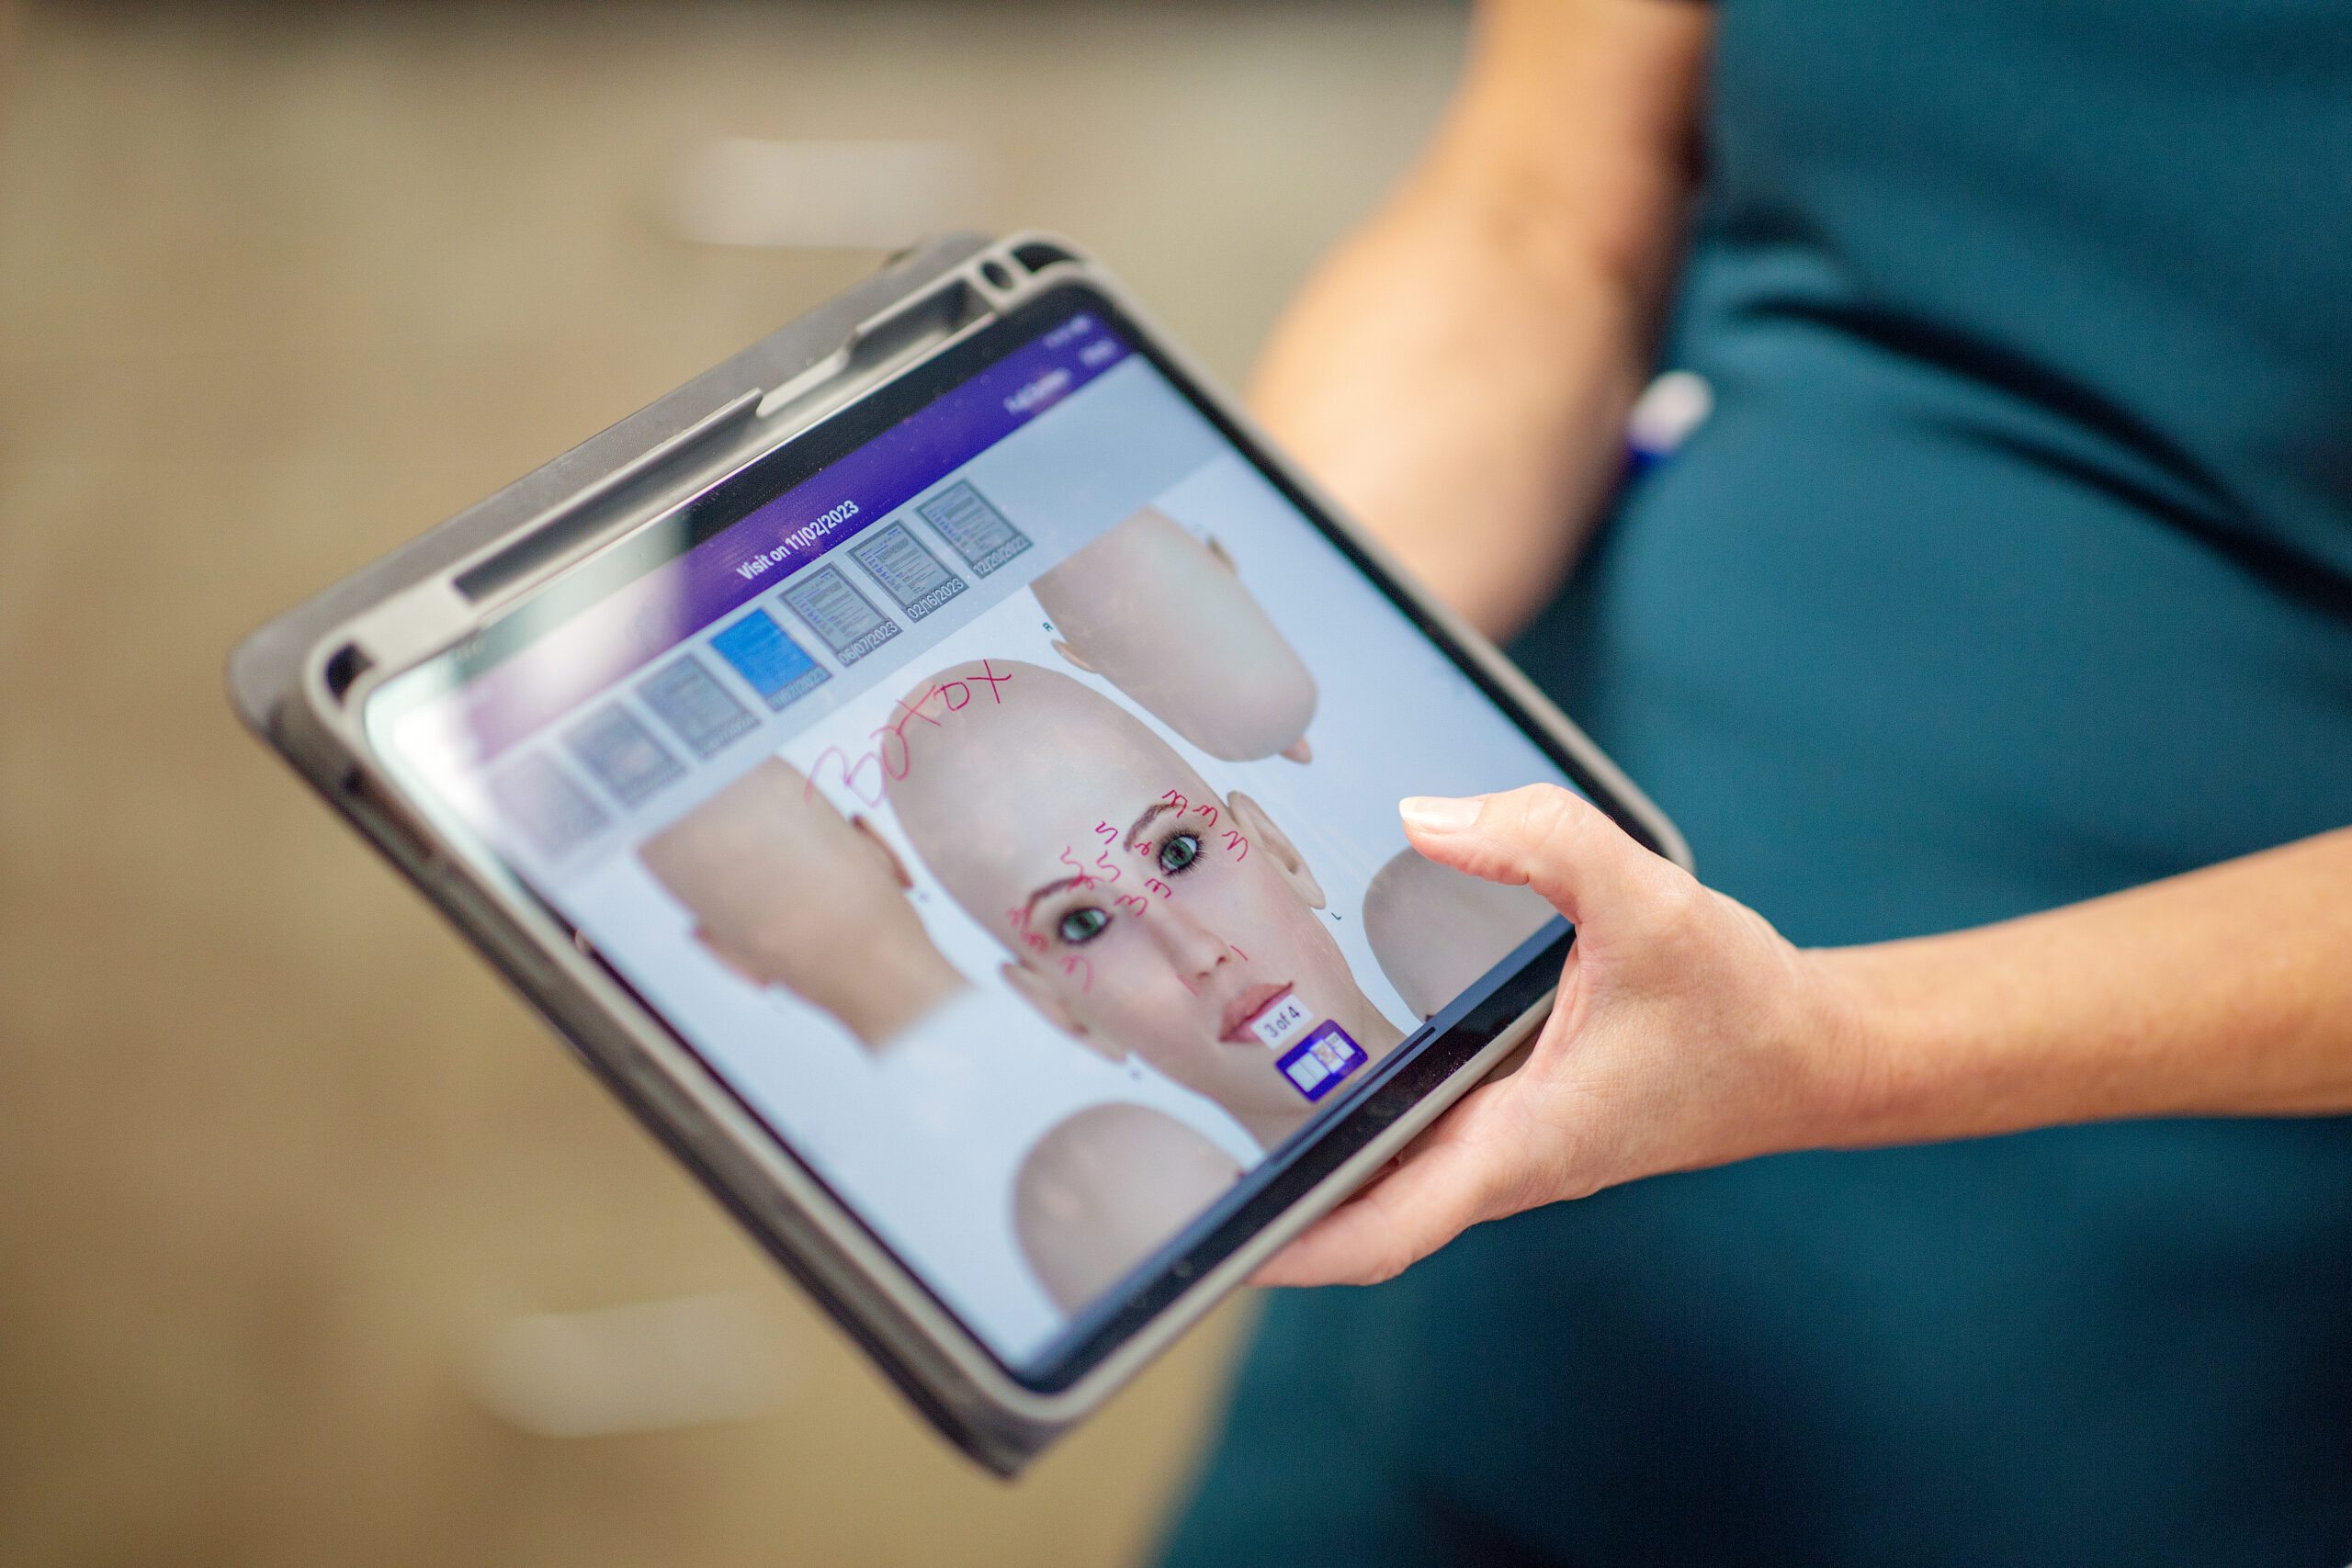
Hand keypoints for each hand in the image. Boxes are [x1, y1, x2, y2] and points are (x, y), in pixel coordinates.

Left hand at [1255, 784, 1864, 1286]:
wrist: (1813, 1050)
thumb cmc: (1740, 1001)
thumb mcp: (1650, 902)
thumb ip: (1541, 842)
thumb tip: (1424, 812)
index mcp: (1523, 1145)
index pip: (1385, 1230)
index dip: (1295, 1246)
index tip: (1214, 1245)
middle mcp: (1502, 1159)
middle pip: (1362, 1204)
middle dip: (1271, 1194)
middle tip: (1165, 1155)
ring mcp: (1507, 1143)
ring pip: (1389, 1168)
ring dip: (1314, 1148)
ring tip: (1204, 1099)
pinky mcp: (1518, 1112)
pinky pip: (1422, 1127)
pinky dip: (1368, 1110)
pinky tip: (1320, 1057)